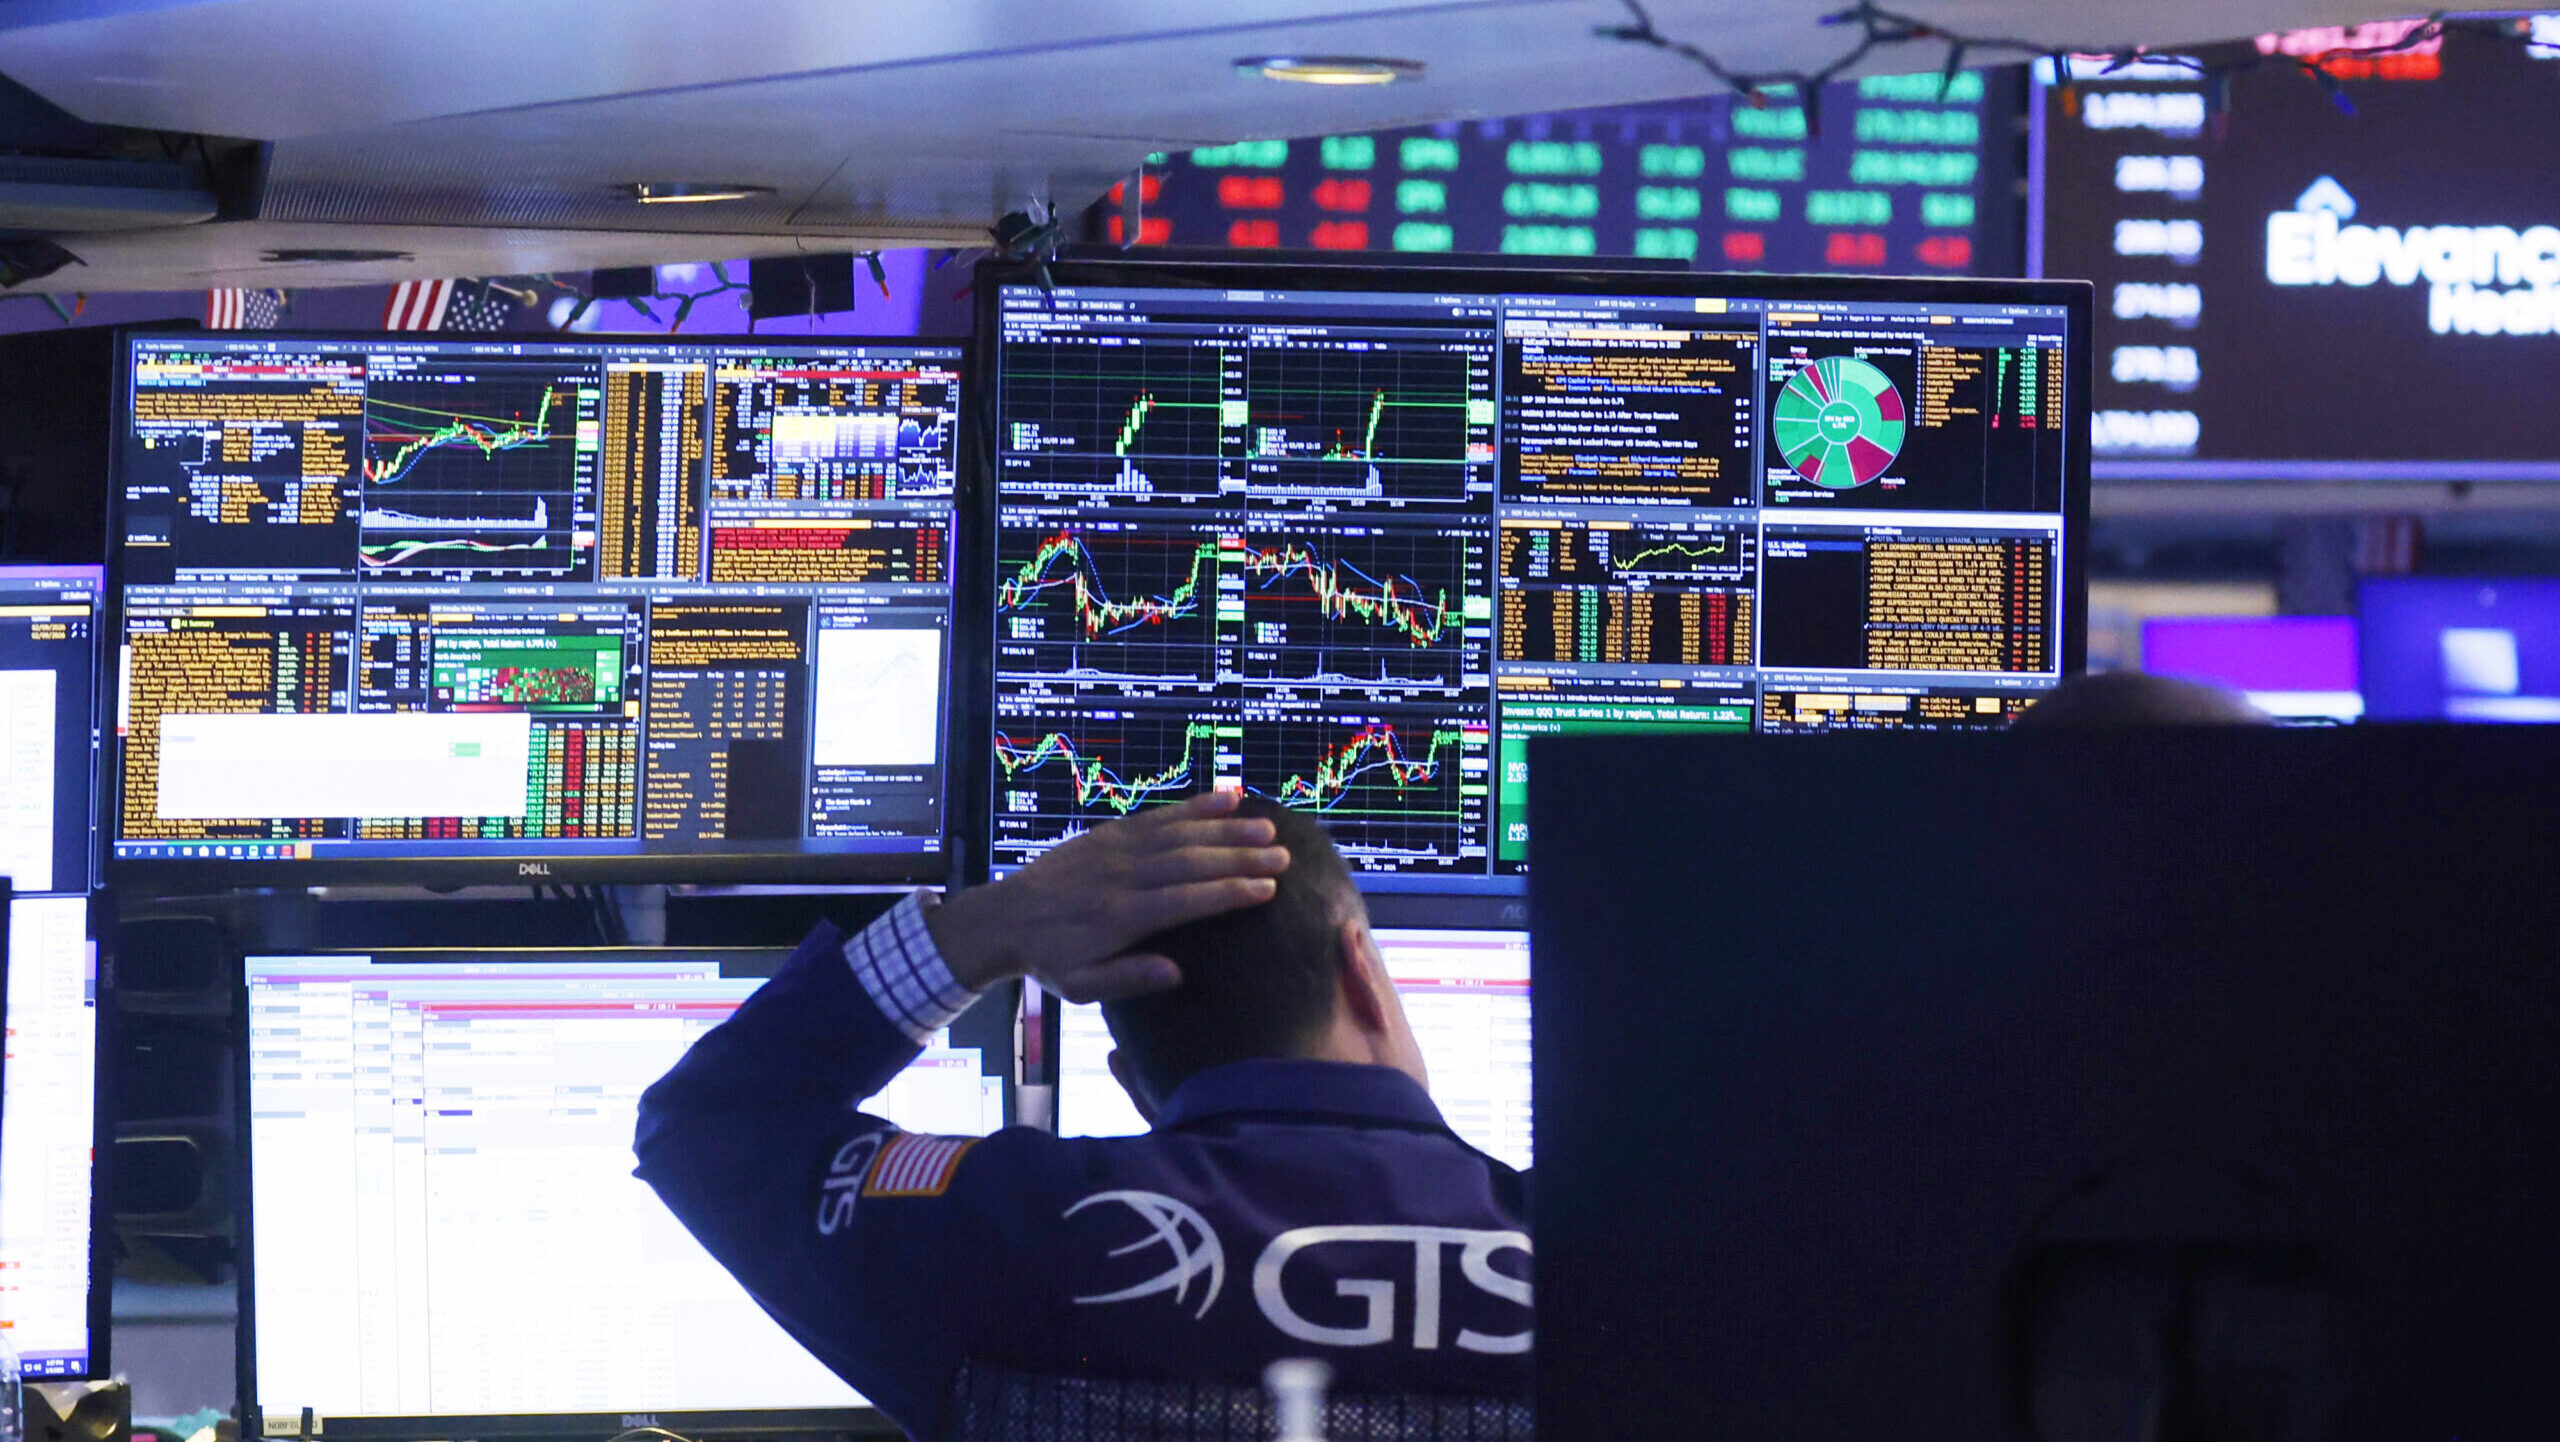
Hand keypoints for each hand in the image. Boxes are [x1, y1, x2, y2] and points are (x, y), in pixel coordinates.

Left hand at [925, 790, 1289, 1002]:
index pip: (1187, 901)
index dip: (1229, 892)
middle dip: (1241, 856)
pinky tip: (1225, 797)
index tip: (1268, 888)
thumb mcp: (1080, 986)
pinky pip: (1158, 816)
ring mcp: (1117, 850)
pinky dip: (1193, 806)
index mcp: (1121, 918)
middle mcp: (1124, 877)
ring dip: (1226, 828)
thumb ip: (1128, 979)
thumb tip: (1177, 975)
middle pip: (1192, 862)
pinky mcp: (1110, 833)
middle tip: (1283, 854)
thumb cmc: (1050, 958)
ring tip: (1267, 826)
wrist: (1004, 917)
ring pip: (1179, 834)